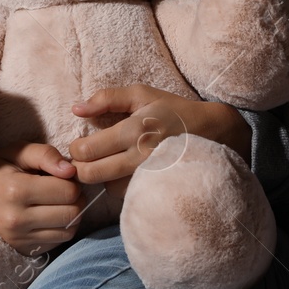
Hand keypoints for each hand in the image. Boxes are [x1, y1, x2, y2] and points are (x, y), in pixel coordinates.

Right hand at [0, 141, 86, 256]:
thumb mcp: (16, 152)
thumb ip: (45, 154)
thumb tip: (71, 170)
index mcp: (16, 190)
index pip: (68, 191)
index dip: (72, 181)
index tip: (63, 176)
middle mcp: (17, 219)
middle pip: (72, 212)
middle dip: (75, 198)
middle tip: (64, 189)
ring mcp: (19, 238)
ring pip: (69, 230)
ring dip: (71, 214)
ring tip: (58, 202)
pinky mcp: (23, 249)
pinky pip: (58, 241)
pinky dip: (61, 228)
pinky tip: (50, 216)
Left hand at [66, 84, 249, 189]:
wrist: (212, 133)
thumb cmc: (172, 110)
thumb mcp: (141, 94)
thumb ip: (105, 99)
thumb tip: (76, 109)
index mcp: (134, 130)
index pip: (85, 151)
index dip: (75, 149)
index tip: (80, 144)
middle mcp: (140, 157)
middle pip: (90, 175)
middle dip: (80, 167)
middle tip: (86, 158)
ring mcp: (149, 177)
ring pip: (105, 188)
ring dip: (101, 177)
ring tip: (109, 162)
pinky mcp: (156, 190)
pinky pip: (125, 195)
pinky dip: (118, 185)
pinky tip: (125, 172)